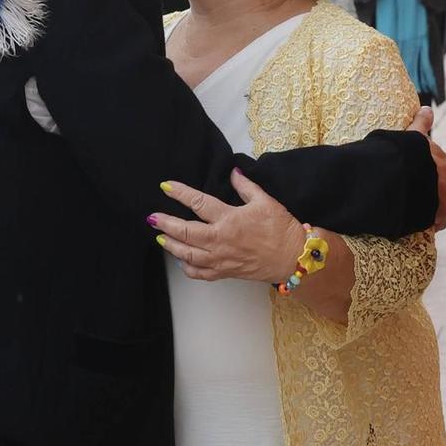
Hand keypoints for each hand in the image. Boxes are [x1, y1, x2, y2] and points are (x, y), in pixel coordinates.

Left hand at [151, 172, 300, 282]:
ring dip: (171, 245)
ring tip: (160, 238)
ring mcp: (220, 258)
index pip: (198, 203)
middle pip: (185, 231)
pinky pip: (199, 273)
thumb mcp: (265, 201)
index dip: (180, 193)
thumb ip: (245, 186)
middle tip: (152, 218)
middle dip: (166, 224)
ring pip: (187, 254)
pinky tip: (181, 260)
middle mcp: (220, 240)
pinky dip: (187, 267)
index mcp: (229, 219)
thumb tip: (232, 172)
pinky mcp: (225, 272)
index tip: (166, 186)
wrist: (293, 258)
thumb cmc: (281, 229)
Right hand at [407, 105, 445, 230]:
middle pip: (444, 185)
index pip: (441, 167)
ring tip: (414, 206)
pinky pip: (439, 220)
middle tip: (414, 191)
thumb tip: (427, 108)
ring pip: (442, 203)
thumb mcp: (409, 135)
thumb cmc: (397, 154)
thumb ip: (420, 123)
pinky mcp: (438, 216)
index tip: (416, 174)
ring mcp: (444, 198)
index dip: (429, 171)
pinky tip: (418, 219)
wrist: (389, 179)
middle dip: (433, 189)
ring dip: (432, 205)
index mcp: (444, 160)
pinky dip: (431, 220)